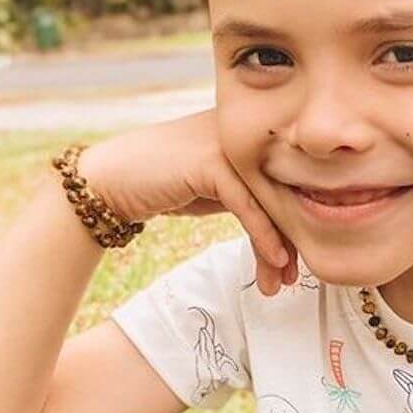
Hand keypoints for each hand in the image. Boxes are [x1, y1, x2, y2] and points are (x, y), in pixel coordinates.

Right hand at [77, 108, 297, 296]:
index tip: (301, 260)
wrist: (112, 179)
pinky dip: (264, 235)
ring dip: (279, 245)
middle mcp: (245, 133)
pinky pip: (249, 204)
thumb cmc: (168, 183)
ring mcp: (230, 143)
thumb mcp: (220, 188)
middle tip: (295, 277)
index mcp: (252, 132)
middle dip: (293, 238)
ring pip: (270, 200)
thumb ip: (253, 194)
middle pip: (285, 190)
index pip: (289, 179)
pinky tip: (275, 260)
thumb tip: (296, 228)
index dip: (299, 221)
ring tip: (282, 281)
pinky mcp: (213, 161)